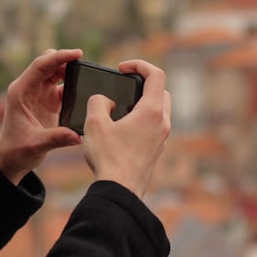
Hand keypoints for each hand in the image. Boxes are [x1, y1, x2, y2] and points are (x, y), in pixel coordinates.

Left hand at [0, 49, 83, 184]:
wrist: (12, 158)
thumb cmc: (17, 150)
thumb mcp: (36, 145)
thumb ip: (57, 138)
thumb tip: (78, 135)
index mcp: (20, 92)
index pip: (40, 66)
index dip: (58, 57)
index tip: (77, 54)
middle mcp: (28, 88)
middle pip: (47, 63)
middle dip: (64, 59)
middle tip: (84, 62)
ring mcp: (38, 93)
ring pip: (55, 71)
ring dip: (69, 70)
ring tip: (87, 74)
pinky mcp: (48, 100)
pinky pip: (62, 85)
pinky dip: (73, 84)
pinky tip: (85, 88)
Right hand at [80, 59, 170, 197]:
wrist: (119, 191)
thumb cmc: (108, 158)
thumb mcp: (94, 123)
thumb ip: (98, 102)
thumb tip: (105, 101)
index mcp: (151, 112)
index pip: (156, 75)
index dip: (139, 64)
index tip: (121, 68)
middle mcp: (162, 123)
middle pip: (161, 92)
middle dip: (144, 83)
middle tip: (124, 86)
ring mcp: (162, 138)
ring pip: (159, 110)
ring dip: (143, 103)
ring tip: (120, 108)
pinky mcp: (157, 151)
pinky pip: (154, 127)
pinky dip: (142, 120)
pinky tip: (122, 129)